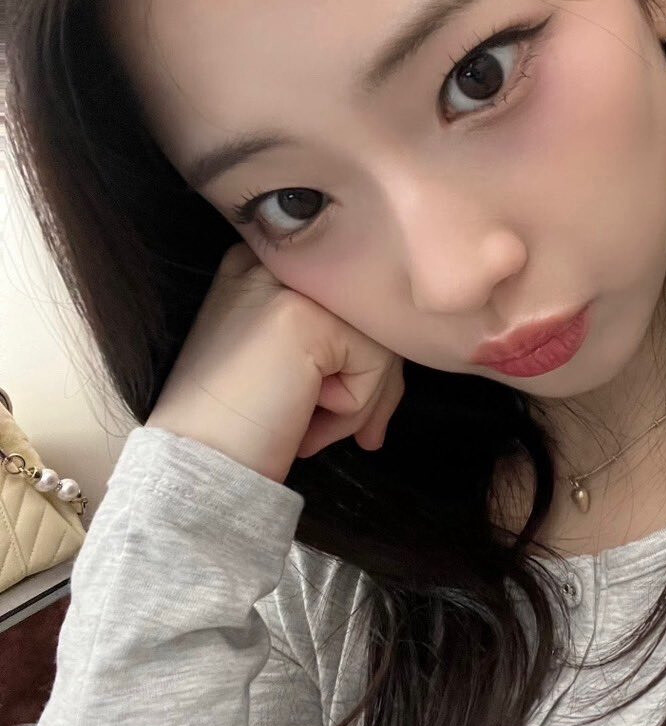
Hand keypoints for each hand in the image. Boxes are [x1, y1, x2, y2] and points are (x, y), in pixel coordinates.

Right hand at [146, 242, 404, 483]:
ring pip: (378, 335)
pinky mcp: (304, 315)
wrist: (196, 465)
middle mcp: (272, 259)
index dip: (363, 358)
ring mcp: (287, 283)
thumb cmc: (239, 424)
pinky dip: (355, 407)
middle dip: (379, 382)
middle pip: (370, 311)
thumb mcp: (289, 361)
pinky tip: (305, 424)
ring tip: (314, 431)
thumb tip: (409, 338)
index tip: (354, 411)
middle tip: (368, 436)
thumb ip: (335, 337)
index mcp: (262, 264)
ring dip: (364, 399)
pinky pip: (375, 361)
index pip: (349, 298)